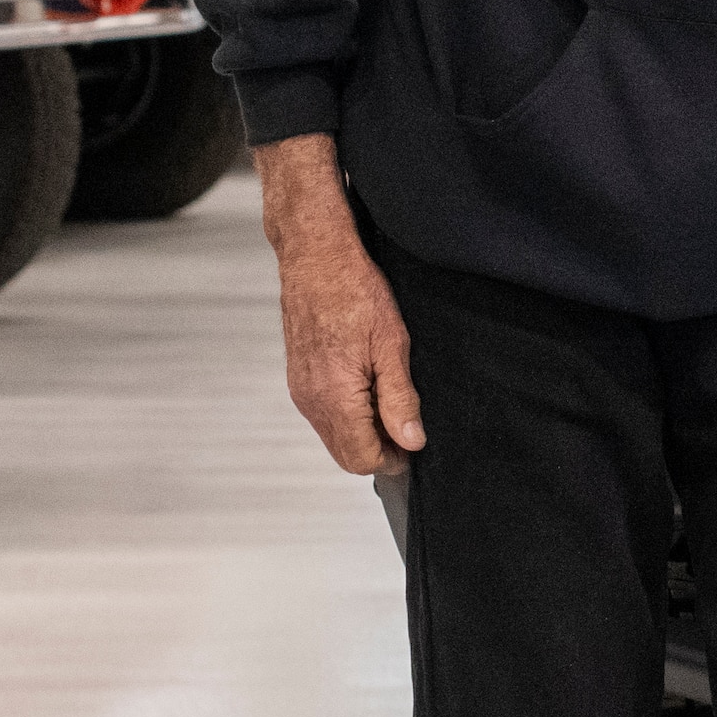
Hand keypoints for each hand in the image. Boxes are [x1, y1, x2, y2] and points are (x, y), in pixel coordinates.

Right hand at [252, 134, 419, 469]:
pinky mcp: (300, 378)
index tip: (416, 445)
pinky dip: (348, 414)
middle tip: (408, 426)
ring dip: (363, 432)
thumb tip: (411, 441)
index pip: (363, 458)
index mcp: (334, 398)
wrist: (316, 257)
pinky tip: (369, 387)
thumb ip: (399, 399)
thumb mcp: (392, 345)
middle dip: (379, 449)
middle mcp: (311, 400)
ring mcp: (302, 389)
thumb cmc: (353, 291)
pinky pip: (324, 414)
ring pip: (334, 435)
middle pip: (346, 455)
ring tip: (391, 401)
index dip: (394, 458)